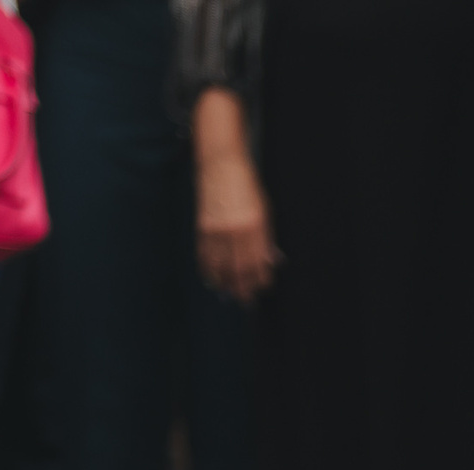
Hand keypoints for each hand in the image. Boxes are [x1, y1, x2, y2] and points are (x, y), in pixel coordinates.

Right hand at [192, 89, 276, 301]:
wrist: (221, 164)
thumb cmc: (247, 186)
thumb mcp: (265, 211)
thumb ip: (267, 238)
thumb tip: (271, 262)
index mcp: (255, 227)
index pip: (258, 263)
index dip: (259, 280)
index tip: (260, 290)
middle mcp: (236, 231)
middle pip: (239, 269)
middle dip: (242, 288)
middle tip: (245, 301)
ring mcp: (217, 230)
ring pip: (220, 266)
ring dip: (225, 283)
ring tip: (229, 295)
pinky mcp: (202, 226)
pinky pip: (205, 255)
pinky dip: (208, 269)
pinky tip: (212, 279)